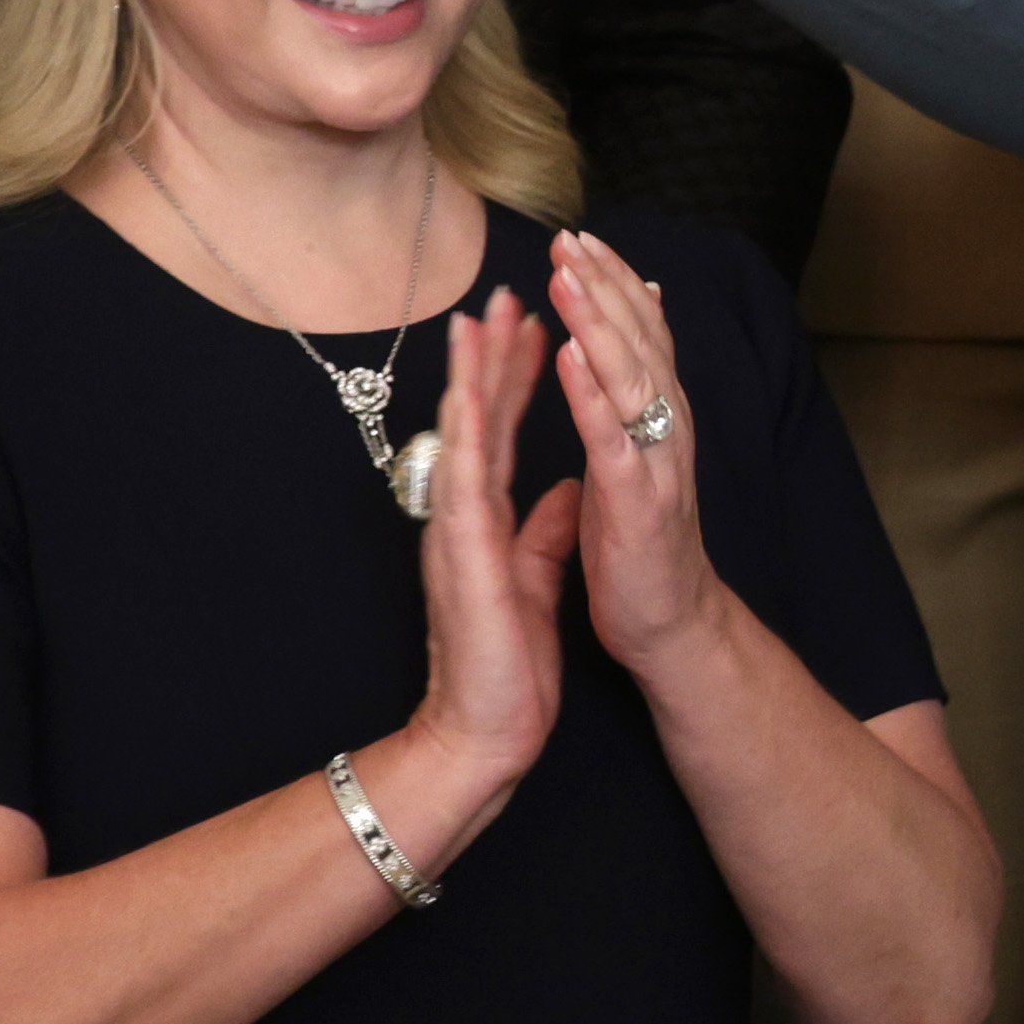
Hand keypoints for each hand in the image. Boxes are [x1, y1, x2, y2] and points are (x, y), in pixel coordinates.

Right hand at [406, 290, 580, 815]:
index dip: (518, 378)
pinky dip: (466, 441)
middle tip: (504, 291)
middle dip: (491, 355)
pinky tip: (467, 400)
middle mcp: (464, 517)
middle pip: (478, 420)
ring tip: (477, 319)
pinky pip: (463, 488)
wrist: (483, 731)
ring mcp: (456, 534)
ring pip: (460, 439)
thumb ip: (545, 531)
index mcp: (486, 519)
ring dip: (468, 378)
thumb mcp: (536, 579)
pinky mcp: (461, 561)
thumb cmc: (506, 663)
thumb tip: (566, 493)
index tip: (535, 323)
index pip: (504, 432)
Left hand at [545, 231, 714, 668]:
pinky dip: (591, 394)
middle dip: (604, 286)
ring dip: (598, 323)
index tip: (580, 238)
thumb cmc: (641, 547)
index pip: (642, 335)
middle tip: (569, 238)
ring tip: (567, 278)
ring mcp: (656, 463)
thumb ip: (626, 406)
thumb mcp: (631, 461)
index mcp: (658, 420)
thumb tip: (613, 358)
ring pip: (631, 378)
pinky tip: (570, 355)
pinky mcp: (637, 502)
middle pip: (640, 342)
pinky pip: (612, 439)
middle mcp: (666, 430)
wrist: (669, 625)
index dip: (614, 284)